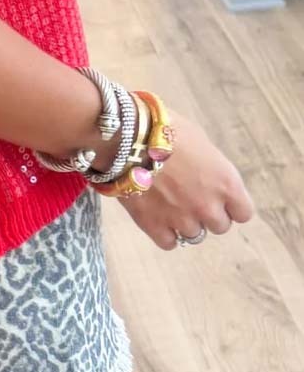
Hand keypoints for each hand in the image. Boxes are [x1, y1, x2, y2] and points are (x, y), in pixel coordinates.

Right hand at [119, 111, 254, 250]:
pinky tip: (156, 215)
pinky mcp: (154, 226)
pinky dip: (164, 232)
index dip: (231, 205)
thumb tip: (208, 177)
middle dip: (207, 213)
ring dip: (184, 222)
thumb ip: (211, 168)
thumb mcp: (200, 142)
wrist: (127, 136)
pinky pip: (169, 242)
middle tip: (190, 196)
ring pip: (194, 235)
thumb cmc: (165, 129)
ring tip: (168, 202)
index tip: (219, 197)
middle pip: (220, 226)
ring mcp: (181, 219)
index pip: (243, 213)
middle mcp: (208, 206)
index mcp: (226, 183)